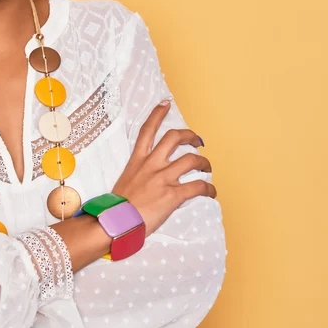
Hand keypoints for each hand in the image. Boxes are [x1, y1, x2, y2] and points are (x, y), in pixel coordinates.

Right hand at [111, 100, 215, 236]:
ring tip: (207, 167)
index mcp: (137, 160)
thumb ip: (140, 176)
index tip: (165, 103)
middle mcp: (151, 165)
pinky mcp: (173, 194)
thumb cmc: (118, 208)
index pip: (147, 130)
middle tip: (197, 140)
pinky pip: (198, 186)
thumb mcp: (126, 183)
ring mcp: (163, 178)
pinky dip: (208, 188)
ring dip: (203, 162)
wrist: (116, 223)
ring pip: (191, 160)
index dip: (157, 114)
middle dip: (189, 135)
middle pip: (174, 138)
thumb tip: (150, 181)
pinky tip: (211, 192)